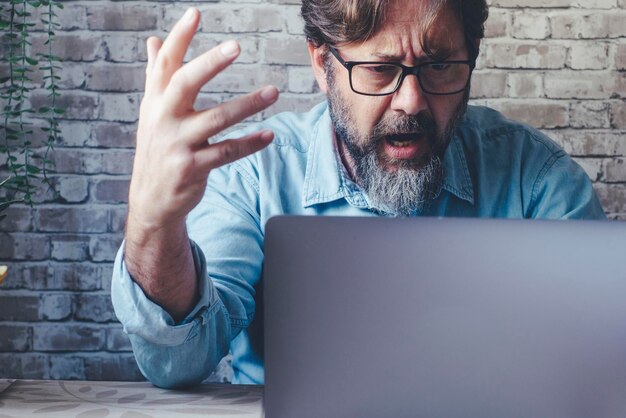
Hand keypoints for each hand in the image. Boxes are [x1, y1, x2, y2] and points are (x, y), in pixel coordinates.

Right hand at [128, 7, 278, 232]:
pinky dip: (250, 143)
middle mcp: (162, 119)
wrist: (151, 199)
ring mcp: (177, 144)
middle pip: (185, 83)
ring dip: (247, 104)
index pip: (165, 63)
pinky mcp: (192, 168)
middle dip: (210, 63)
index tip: (196, 12)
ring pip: (216, 119)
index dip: (179, 37)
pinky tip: (269, 135)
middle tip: (236, 46)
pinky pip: (227, 152)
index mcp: (154, 101)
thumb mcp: (151, 112)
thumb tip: (152, 40)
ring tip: (273, 92)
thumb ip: (155, 76)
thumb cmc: (157, 147)